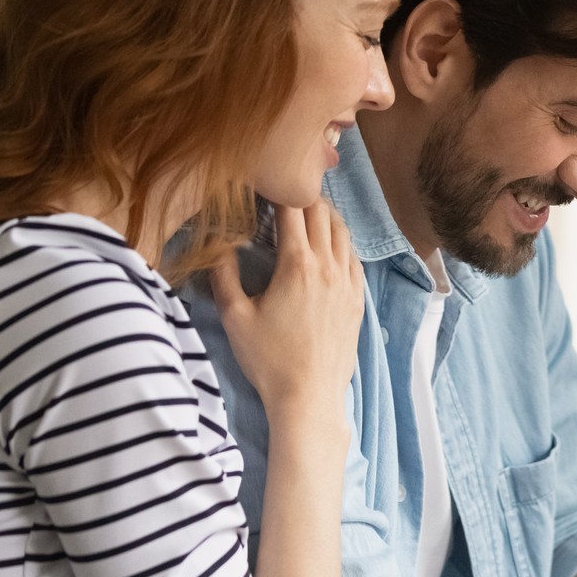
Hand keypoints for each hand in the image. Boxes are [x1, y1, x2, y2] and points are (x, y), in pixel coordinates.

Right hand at [212, 201, 364, 419]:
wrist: (309, 396)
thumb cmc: (268, 360)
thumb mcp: (235, 317)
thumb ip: (223, 275)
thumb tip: (218, 245)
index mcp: (297, 264)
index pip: (292, 209)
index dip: (279, 189)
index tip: (266, 180)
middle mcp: (328, 267)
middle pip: (322, 213)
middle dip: (304, 195)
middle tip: (286, 189)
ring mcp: (348, 282)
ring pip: (343, 232)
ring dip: (326, 216)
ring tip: (308, 210)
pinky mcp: (358, 299)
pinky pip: (354, 257)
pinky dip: (341, 242)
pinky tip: (330, 244)